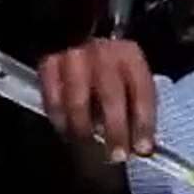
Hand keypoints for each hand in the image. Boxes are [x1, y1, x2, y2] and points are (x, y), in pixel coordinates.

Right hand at [39, 39, 156, 159]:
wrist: (78, 37)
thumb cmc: (114, 71)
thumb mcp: (133, 82)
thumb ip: (138, 110)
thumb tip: (142, 146)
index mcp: (130, 55)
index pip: (141, 92)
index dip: (143, 123)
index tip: (143, 149)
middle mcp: (102, 52)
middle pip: (110, 96)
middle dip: (115, 130)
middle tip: (116, 156)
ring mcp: (73, 57)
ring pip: (78, 100)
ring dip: (86, 129)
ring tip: (91, 147)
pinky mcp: (49, 64)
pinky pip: (53, 99)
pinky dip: (61, 119)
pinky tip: (68, 132)